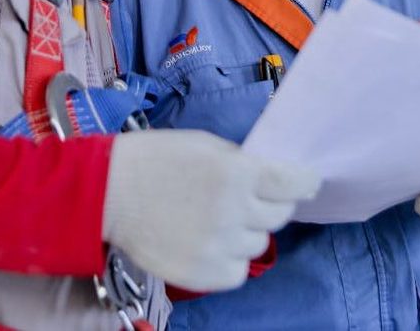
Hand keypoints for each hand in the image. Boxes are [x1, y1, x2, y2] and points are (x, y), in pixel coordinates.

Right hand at [102, 129, 319, 290]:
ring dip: (248, 231)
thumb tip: (270, 178)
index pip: (292, 184)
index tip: (308, 182)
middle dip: (271, 204)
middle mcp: (233, 211)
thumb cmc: (157, 158)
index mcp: (236, 172)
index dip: (305, 182)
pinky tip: (212, 241)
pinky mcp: (202, 273)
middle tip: (251, 198)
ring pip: (259, 244)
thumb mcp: (205, 145)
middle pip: (279, 215)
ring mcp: (218, 245)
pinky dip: (231, 258)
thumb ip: (241, 163)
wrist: (110, 191)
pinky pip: (238, 271)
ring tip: (220, 219)